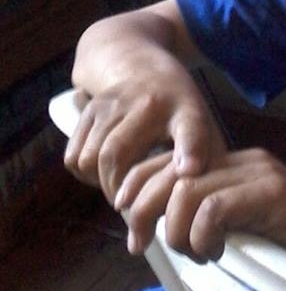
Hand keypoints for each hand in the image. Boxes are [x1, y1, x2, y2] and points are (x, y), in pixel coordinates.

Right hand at [63, 75, 225, 203]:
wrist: (142, 66)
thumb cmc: (178, 110)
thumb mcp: (203, 128)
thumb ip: (205, 166)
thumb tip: (202, 223)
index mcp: (186, 109)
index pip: (190, 128)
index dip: (190, 150)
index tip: (189, 171)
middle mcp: (148, 101)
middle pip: (117, 156)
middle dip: (120, 192)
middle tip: (133, 213)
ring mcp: (113, 102)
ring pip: (91, 159)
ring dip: (103, 185)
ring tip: (122, 191)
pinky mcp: (90, 108)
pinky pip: (74, 157)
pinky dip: (86, 174)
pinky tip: (107, 172)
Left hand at [118, 147, 285, 261]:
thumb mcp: (237, 235)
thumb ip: (205, 223)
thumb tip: (152, 231)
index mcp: (234, 166)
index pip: (169, 162)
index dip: (140, 192)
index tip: (134, 235)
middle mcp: (245, 160)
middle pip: (170, 171)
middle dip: (145, 211)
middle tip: (144, 246)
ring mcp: (261, 172)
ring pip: (187, 189)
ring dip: (177, 231)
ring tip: (198, 255)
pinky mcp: (274, 192)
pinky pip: (214, 206)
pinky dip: (202, 235)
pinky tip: (216, 253)